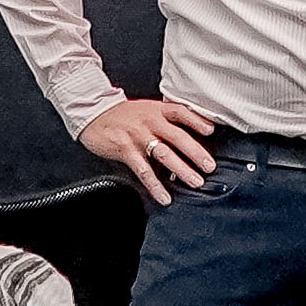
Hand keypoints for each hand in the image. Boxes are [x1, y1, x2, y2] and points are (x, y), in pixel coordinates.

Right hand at [80, 98, 215, 203]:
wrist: (94, 115)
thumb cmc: (124, 115)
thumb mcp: (148, 110)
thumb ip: (167, 119)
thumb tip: (192, 133)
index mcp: (157, 110)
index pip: (181, 112)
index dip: (197, 121)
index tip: (211, 130)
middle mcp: (150, 122)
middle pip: (177, 137)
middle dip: (196, 153)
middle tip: (209, 167)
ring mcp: (138, 136)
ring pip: (164, 154)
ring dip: (182, 169)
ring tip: (195, 181)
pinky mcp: (126, 150)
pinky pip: (143, 170)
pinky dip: (155, 185)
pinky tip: (164, 196)